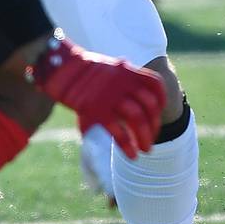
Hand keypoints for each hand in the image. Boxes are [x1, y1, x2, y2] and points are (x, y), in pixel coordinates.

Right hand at [27, 33, 166, 159]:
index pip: (156, 85)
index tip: (161, 112)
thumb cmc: (84, 72)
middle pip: (150, 106)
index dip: (162, 100)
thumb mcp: (110, 69)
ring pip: (137, 119)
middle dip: (154, 125)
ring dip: (145, 137)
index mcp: (129, 72)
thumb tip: (133, 94)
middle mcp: (125, 84)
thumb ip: (124, 79)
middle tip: (152, 139)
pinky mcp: (97, 111)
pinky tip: (132, 154)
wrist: (62, 70)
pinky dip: (127, 145)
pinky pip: (118, 131)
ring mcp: (112, 97)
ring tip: (146, 150)